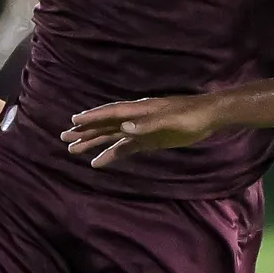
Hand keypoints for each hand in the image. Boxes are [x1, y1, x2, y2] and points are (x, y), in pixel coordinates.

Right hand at [60, 96, 221, 167]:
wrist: (208, 117)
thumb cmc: (190, 117)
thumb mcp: (170, 121)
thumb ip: (147, 125)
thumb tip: (123, 127)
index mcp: (139, 110)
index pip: (111, 114)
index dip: (92, 118)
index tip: (73, 122)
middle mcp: (135, 119)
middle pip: (106, 125)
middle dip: (85, 131)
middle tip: (64, 138)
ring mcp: (141, 129)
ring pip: (112, 136)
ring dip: (94, 142)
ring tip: (74, 150)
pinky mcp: (149, 140)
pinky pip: (125, 148)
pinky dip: (112, 154)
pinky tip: (99, 162)